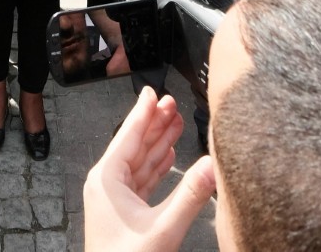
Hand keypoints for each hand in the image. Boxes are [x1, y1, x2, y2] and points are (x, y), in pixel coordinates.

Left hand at [81, 86, 216, 251]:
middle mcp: (106, 185)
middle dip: (154, 123)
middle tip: (172, 102)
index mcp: (107, 180)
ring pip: (139, 162)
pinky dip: (156, 166)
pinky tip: (168, 156)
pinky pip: (141, 180)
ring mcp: (114, 199)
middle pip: (134, 144)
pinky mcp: (124, 213)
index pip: (128, 136)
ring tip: (175, 122)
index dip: (142, 112)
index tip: (152, 91)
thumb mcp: (164, 229)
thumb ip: (190, 195)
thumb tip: (214, 165)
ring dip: (158, 143)